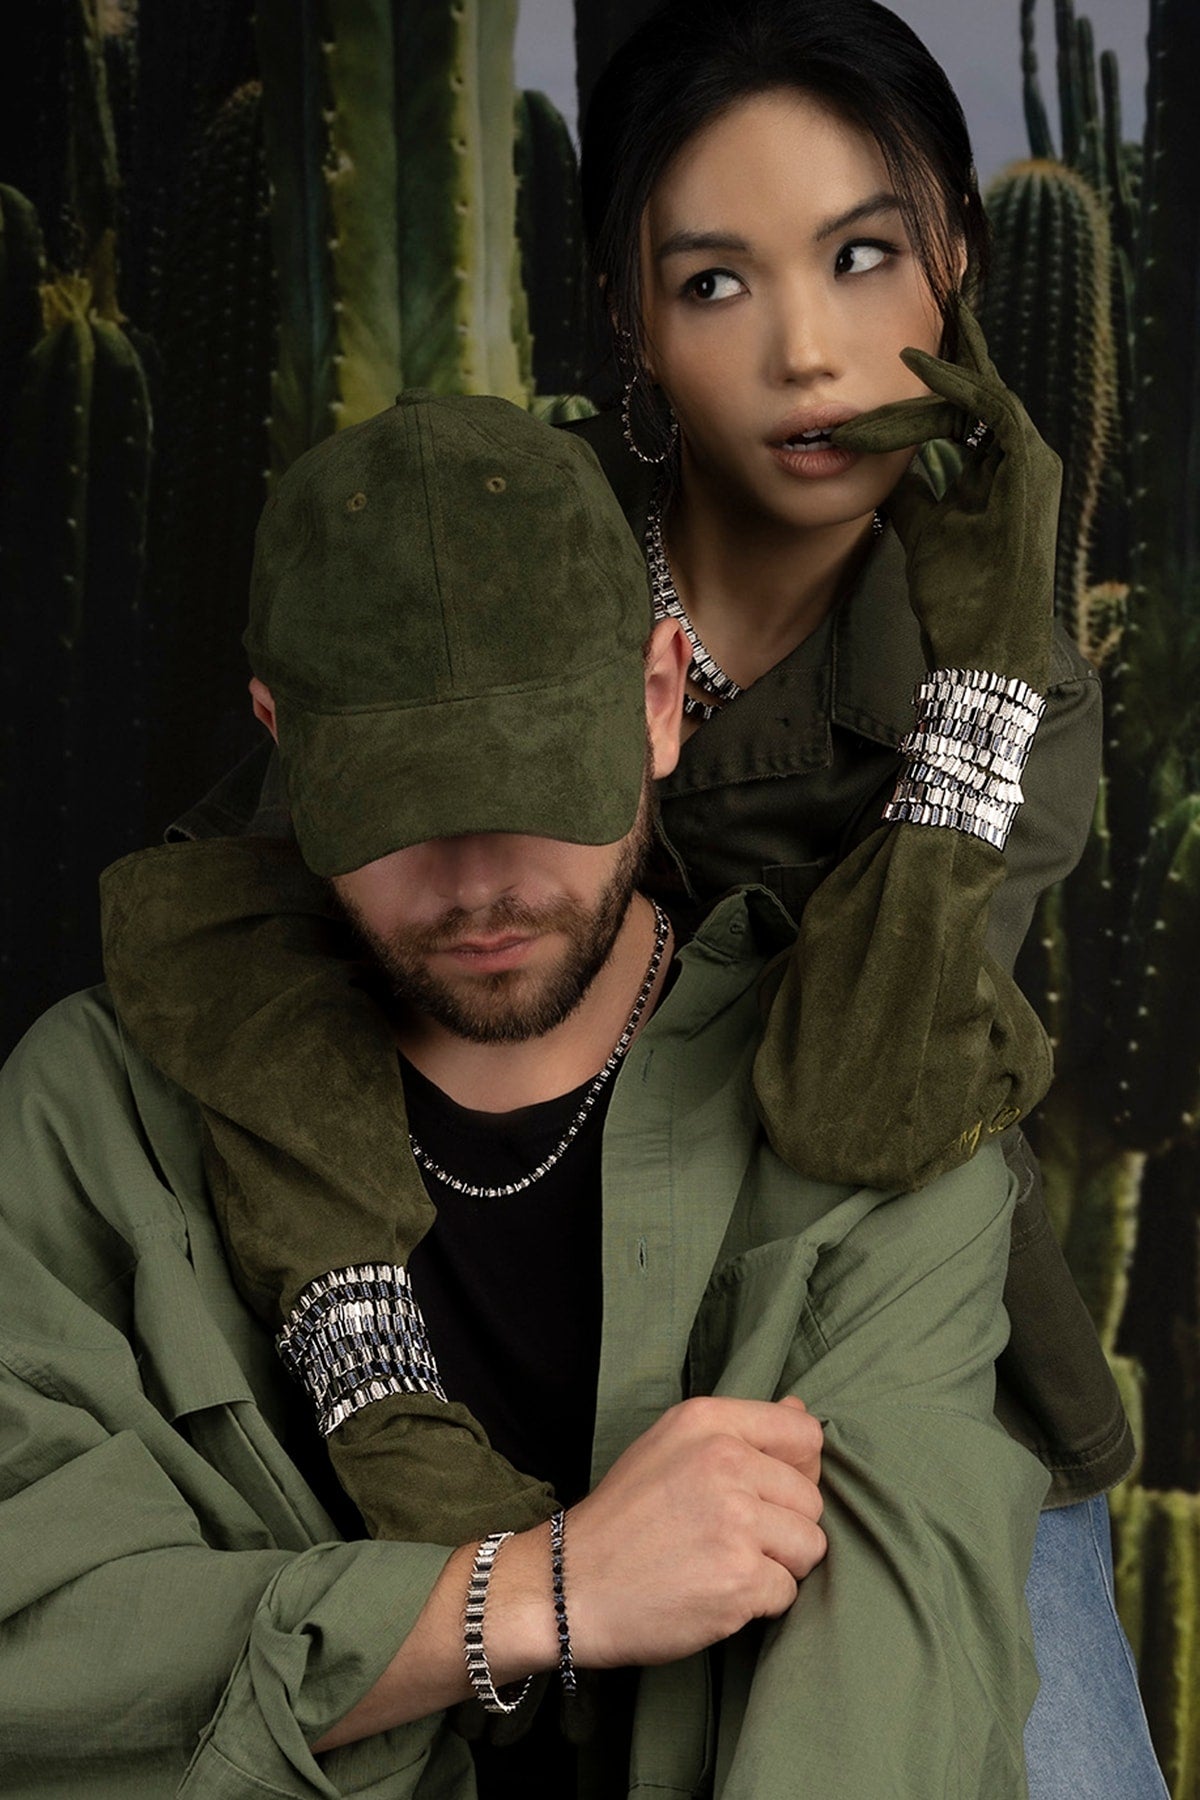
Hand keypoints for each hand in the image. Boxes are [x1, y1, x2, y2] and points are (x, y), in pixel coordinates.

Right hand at [556, 1394, 824, 1669]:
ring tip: (728, 1566)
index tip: (770, 1492)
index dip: (800, 1470)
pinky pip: (788, 1592)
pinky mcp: (739, 1579)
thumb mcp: (671, 1445)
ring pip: (810, 1546)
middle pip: (811, 1498)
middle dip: (785, 1527)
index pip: (805, 1434)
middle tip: (734, 1540)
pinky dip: (760, 1602)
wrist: (570, 1585)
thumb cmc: (623, 1517)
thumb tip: (799, 1407)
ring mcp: (735, 1521)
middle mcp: (725, 1462)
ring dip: (779, 1565)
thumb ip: (738, 1429)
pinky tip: (718, 1594)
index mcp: (709, 1421)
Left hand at [831, 302, 1058, 691]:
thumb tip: (888, 469)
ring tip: (906, 354)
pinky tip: (922, 369)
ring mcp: (1031, 466)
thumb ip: (914, 495)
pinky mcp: (1031, 471)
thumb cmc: (959, 599)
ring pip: (981, 400)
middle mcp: (1023, 463)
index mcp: (1001, 476)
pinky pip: (994, 410)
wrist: (981, 647)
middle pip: (973, 402)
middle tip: (904, 351)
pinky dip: (959, 387)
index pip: (964, 417)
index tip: (891, 375)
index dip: (925, 396)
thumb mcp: (924, 533)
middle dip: (937, 375)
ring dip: (941, 378)